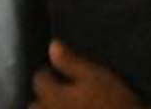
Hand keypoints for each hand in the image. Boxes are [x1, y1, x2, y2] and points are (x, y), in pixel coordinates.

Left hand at [31, 41, 148, 108]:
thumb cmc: (115, 103)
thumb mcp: (95, 76)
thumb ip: (70, 62)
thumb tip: (52, 46)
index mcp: (54, 96)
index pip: (40, 80)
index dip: (49, 74)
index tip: (56, 73)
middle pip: (35, 105)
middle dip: (43, 98)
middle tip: (58, 95)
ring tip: (63, 107)